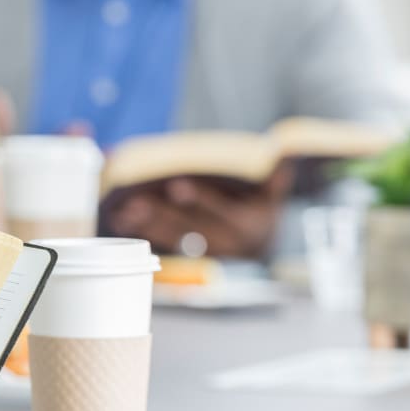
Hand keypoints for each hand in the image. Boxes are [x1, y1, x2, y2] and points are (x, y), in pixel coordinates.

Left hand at [109, 166, 293, 258]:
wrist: (265, 246)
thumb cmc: (262, 210)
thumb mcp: (272, 196)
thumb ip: (276, 179)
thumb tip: (284, 155)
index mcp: (248, 225)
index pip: (220, 211)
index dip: (199, 199)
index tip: (175, 187)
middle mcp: (227, 242)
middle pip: (191, 228)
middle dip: (162, 215)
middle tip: (136, 202)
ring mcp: (209, 251)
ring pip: (176, 238)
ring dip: (148, 226)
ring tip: (124, 213)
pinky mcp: (193, 255)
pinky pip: (168, 244)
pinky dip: (146, 232)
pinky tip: (125, 221)